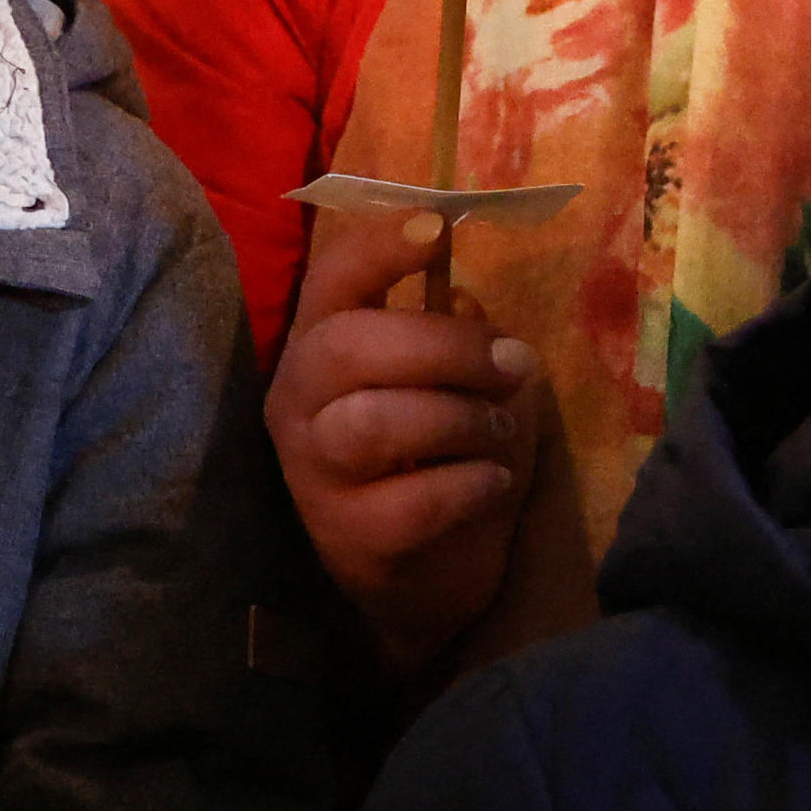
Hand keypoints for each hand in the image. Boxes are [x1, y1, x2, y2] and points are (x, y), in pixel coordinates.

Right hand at [264, 206, 541, 680]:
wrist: (419, 583)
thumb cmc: (434, 460)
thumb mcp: (449, 386)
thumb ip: (450, 336)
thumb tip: (462, 299)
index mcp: (320, 347)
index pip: (331, 279)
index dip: (380, 245)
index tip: (439, 227)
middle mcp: (298, 403)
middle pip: (350, 346)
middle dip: (444, 346)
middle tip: (512, 364)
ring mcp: (313, 473)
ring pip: (374, 421)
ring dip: (457, 417)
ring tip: (497, 428)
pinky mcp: (347, 538)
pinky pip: (411, 501)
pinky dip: (467, 484)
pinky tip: (492, 482)